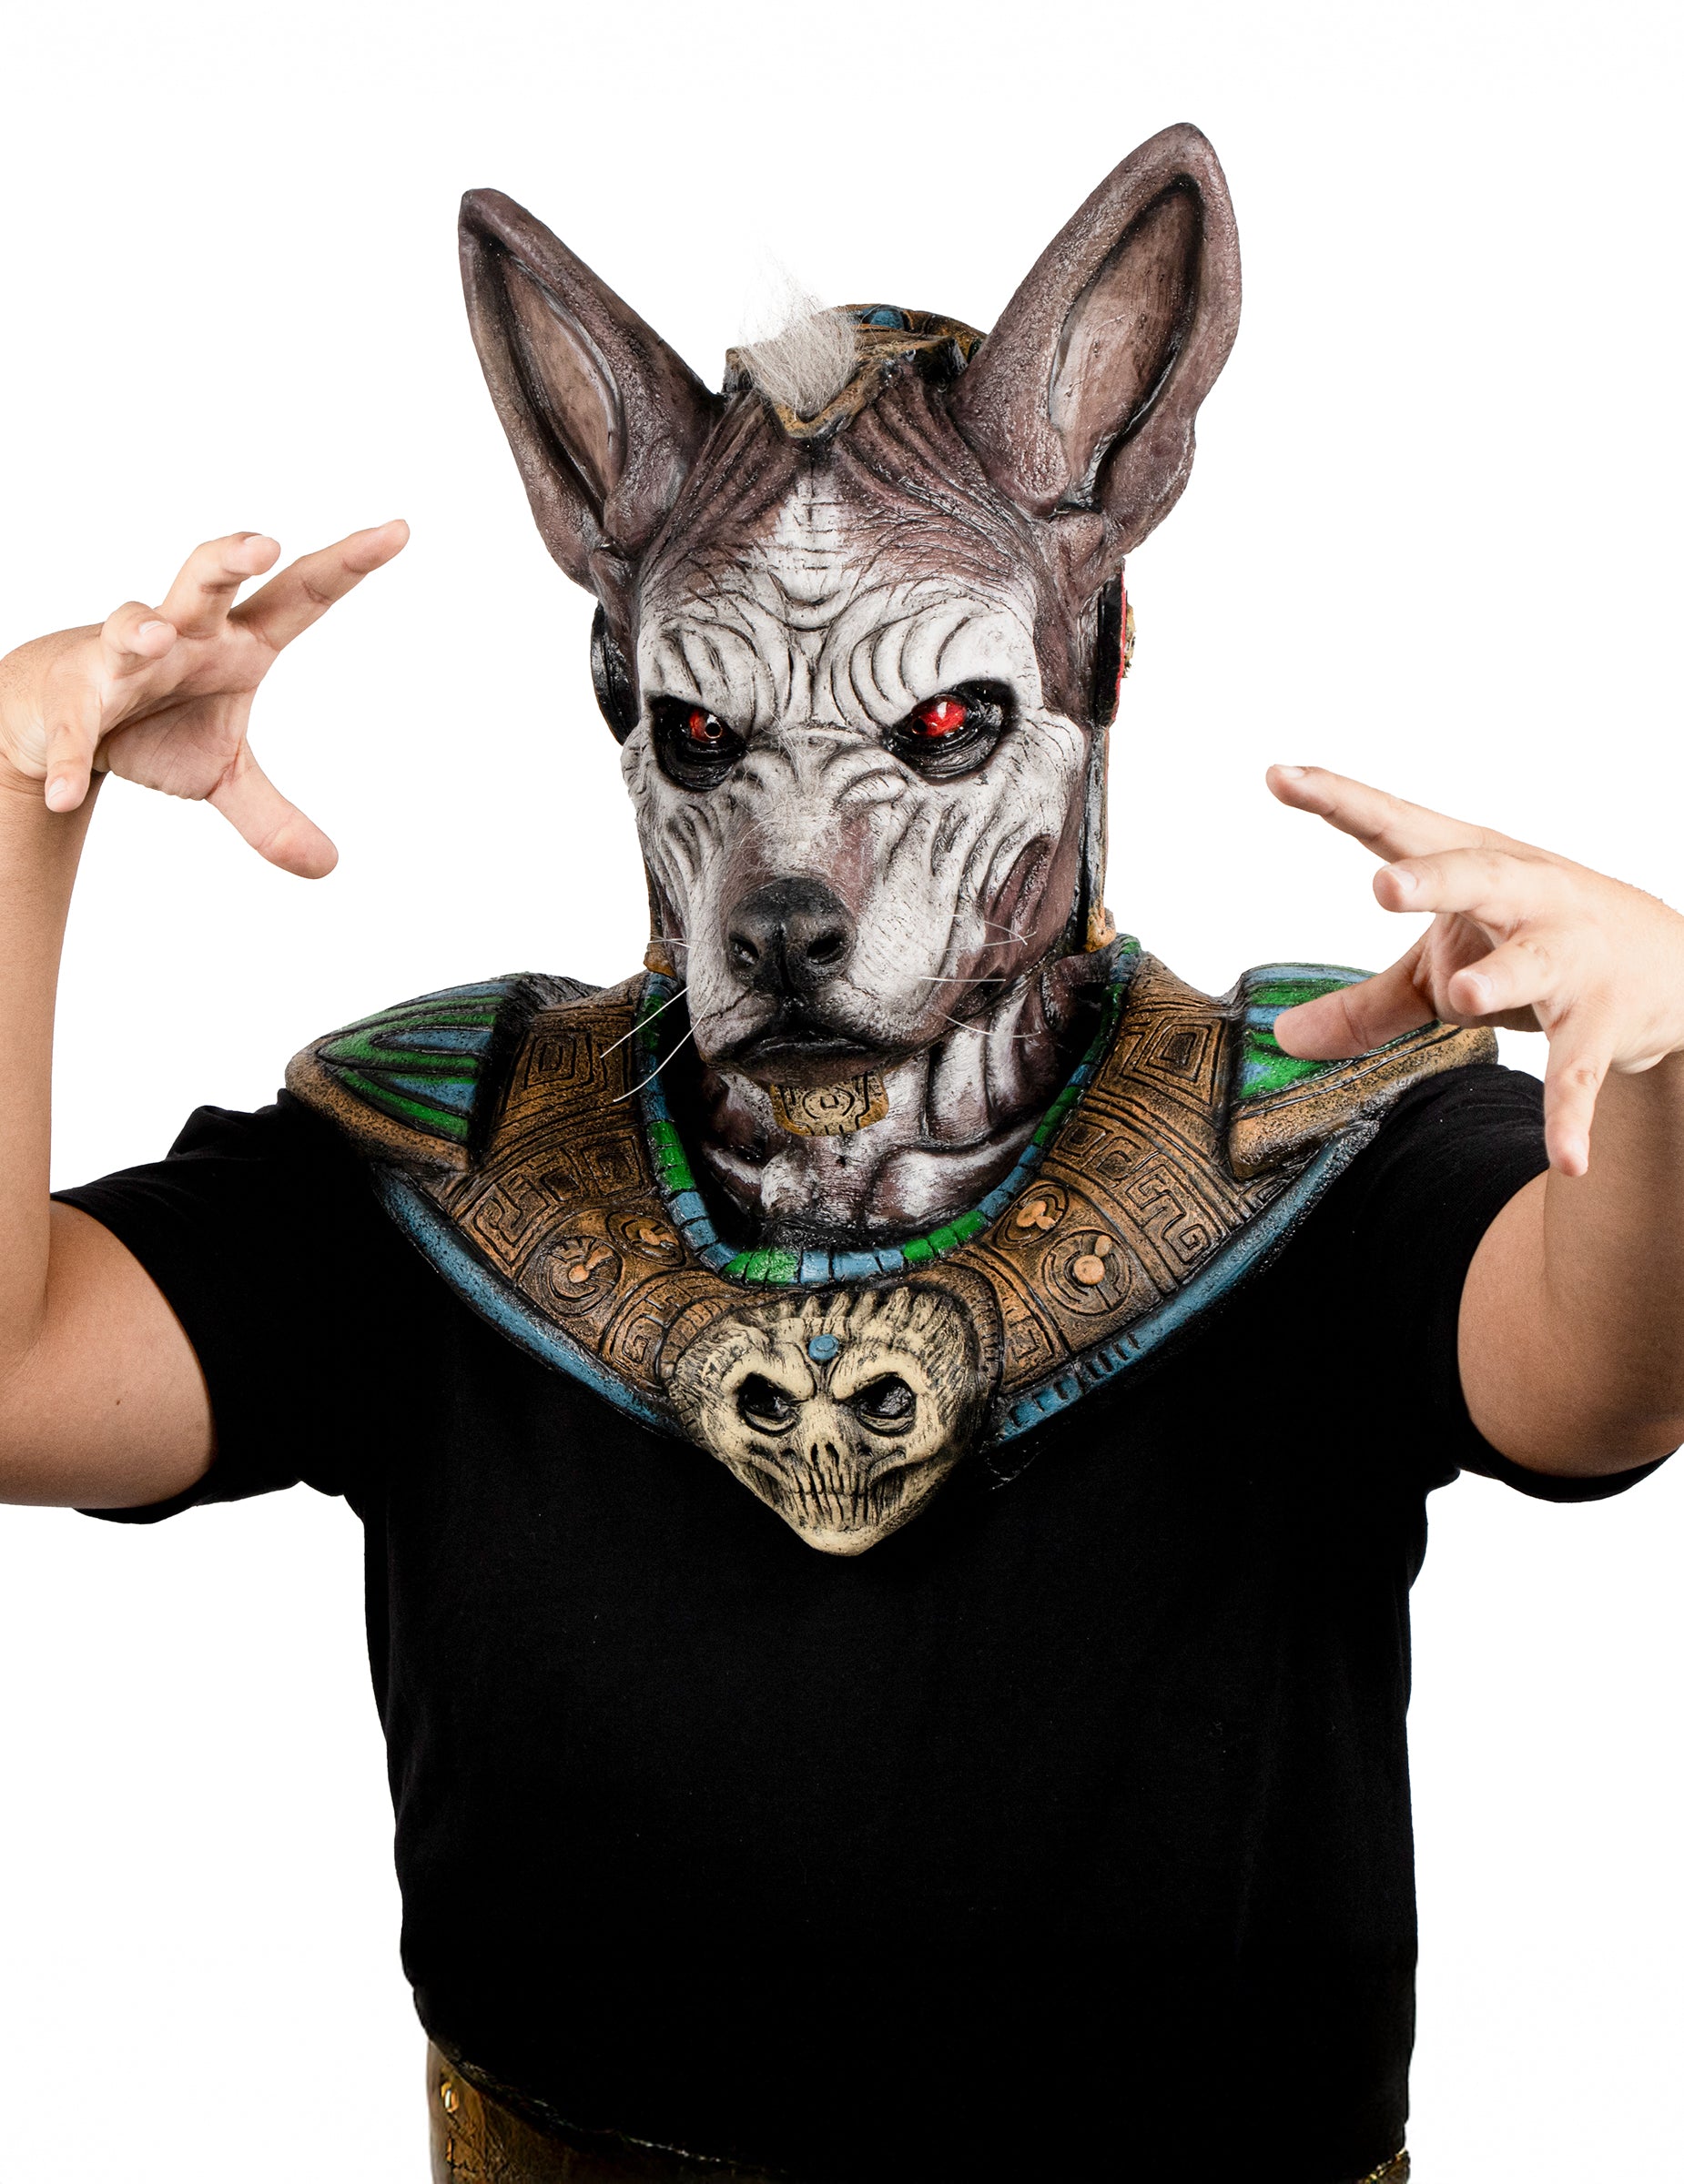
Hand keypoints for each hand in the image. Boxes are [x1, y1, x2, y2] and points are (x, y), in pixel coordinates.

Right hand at [0, 522, 407, 876]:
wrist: (59, 714)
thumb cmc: (157, 721)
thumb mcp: (222, 774)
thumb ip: (273, 816)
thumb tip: (330, 867)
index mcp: (237, 643)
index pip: (301, 596)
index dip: (347, 564)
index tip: (399, 531)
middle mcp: (184, 635)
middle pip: (208, 581)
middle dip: (232, 558)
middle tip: (266, 543)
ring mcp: (122, 659)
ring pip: (130, 626)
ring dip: (140, 629)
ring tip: (156, 637)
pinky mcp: (73, 699)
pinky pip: (74, 728)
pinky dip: (71, 759)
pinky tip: (68, 795)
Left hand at [1265, 765, 1683, 1176]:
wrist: (1668, 969)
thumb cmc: (1531, 946)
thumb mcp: (1442, 967)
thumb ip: (1365, 1002)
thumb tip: (1283, 1037)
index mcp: (1474, 867)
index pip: (1398, 827)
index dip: (1339, 800)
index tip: (1278, 775)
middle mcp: (1526, 897)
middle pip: (1476, 875)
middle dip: (1433, 877)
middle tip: (1382, 884)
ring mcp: (1569, 955)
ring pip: (1534, 962)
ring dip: (1502, 976)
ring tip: (1466, 994)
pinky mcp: (1601, 1022)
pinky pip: (1579, 1071)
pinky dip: (1571, 1114)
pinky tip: (1567, 1159)